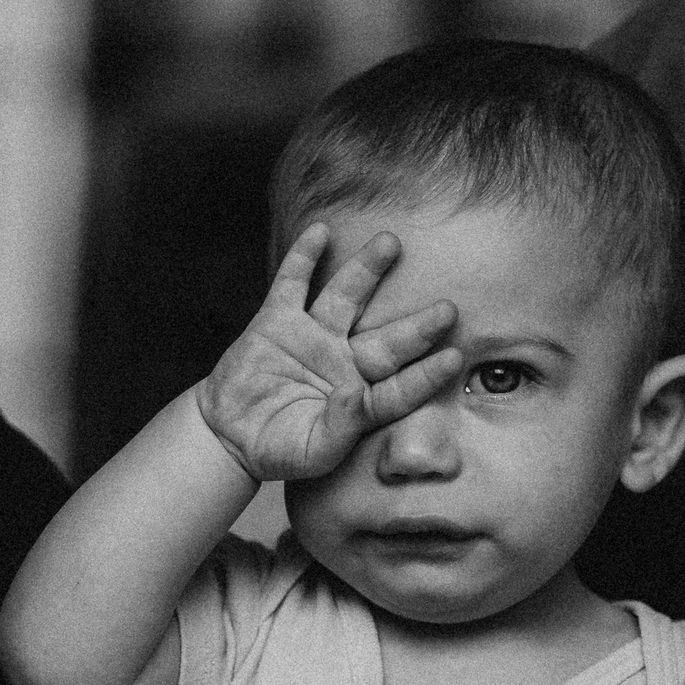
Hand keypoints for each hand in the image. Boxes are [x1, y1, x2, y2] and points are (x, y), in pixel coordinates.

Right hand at [198, 223, 461, 481]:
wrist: (230, 436)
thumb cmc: (278, 450)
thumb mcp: (312, 453)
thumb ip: (340, 429)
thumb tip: (355, 394)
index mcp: (360, 401)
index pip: (400, 387)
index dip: (426, 375)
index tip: (454, 358)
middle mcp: (344, 362)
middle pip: (388, 340)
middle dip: (417, 325)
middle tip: (448, 308)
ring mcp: (312, 337)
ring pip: (347, 297)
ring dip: (368, 269)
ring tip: (391, 242)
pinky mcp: (278, 322)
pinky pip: (293, 284)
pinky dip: (304, 258)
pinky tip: (320, 231)